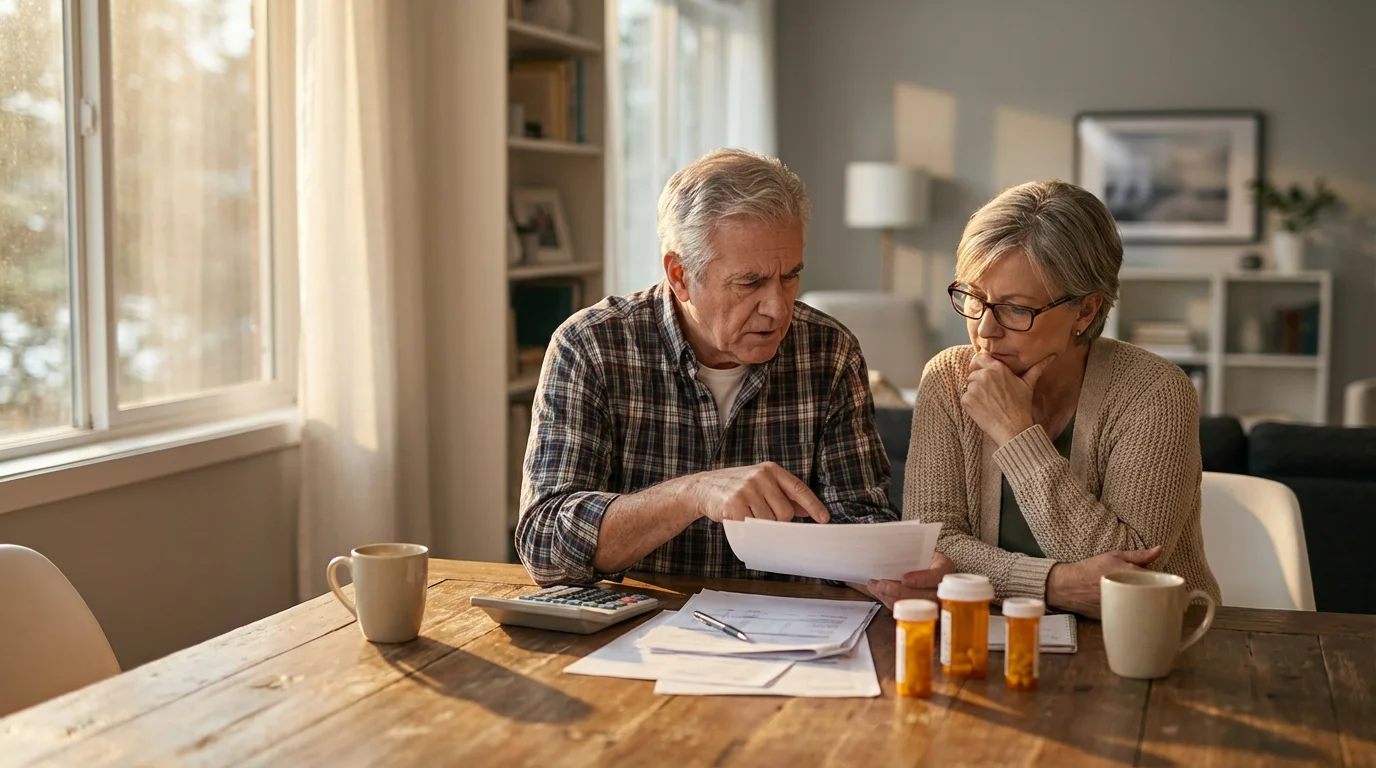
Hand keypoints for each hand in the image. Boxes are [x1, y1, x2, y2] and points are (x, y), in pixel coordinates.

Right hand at [692, 462, 829, 523]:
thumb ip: (783, 495)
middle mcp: (761, 476)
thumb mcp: (762, 484)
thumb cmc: (737, 488)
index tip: (824, 519)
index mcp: (771, 470)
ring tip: (747, 513)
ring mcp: (747, 489)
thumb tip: (806, 510)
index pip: (798, 489)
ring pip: (770, 522)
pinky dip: (747, 527)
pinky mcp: (734, 503)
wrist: (704, 487)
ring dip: (760, 524)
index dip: (814, 505)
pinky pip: (752, 526)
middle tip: (761, 513)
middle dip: (777, 520)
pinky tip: (738, 516)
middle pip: (786, 513)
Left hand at [863, 554, 955, 610]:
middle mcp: (944, 589)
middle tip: (881, 585)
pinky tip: (880, 593)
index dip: (921, 580)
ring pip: (914, 608)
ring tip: (875, 588)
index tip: (904, 579)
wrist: (929, 569)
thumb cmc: (923, 559)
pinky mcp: (924, 613)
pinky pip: (907, 613)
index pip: (937, 576)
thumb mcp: (921, 552)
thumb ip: (910, 555)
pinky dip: (891, 602)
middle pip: (924, 596)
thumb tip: (889, 554)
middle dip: (899, 592)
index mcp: (945, 569)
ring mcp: (936, 604)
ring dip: (891, 598)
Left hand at [961, 351, 1054, 445]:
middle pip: (973, 372)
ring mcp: (973, 387)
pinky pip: (964, 397)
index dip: (980, 365)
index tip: (985, 374)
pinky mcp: (966, 400)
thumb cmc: (1021, 406)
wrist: (1013, 429)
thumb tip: (1053, 356)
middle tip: (990, 394)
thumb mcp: (1028, 384)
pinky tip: (983, 409)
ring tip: (989, 403)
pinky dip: (970, 403)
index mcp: (997, 368)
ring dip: (975, 392)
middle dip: (978, 380)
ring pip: (968, 385)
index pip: (979, 357)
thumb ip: (1037, 368)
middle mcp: (983, 375)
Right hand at [1046, 546, 1162, 617]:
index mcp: (1133, 575)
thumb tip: (1160, 549)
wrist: (1069, 586)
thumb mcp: (1115, 556)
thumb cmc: (1091, 569)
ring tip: (1145, 601)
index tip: (1167, 583)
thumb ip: (1140, 555)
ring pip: (1146, 608)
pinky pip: (1133, 617)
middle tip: (1156, 592)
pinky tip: (1132, 609)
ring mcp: (1124, 607)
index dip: (1165, 582)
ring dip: (1148, 606)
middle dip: (1158, 595)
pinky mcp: (1118, 618)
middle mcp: (1130, 592)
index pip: (1160, 580)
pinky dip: (1136, 613)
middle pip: (1155, 597)